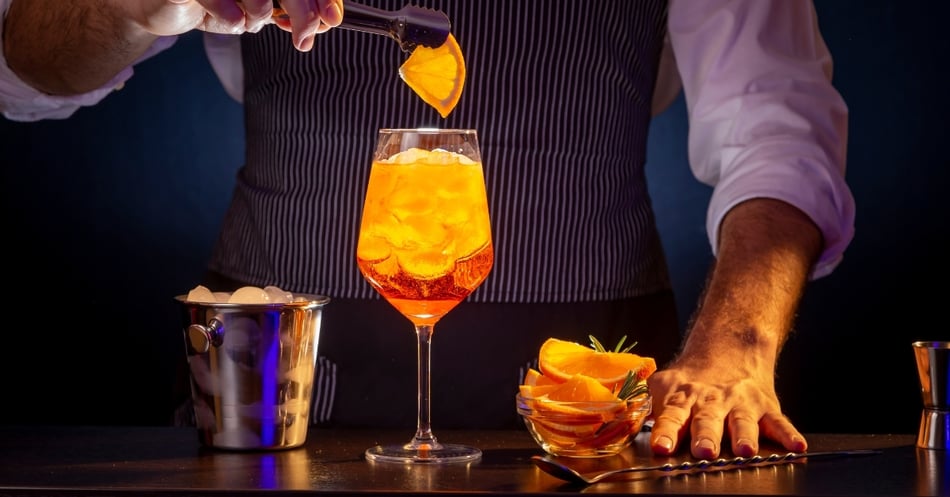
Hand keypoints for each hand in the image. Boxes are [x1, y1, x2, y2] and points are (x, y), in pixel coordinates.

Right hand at [127, 0, 342, 50]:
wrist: (156, 4)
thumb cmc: (211, 0)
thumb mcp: (256, 7)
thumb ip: (290, 11)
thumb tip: (326, 20)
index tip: (331, 20)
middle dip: (302, 10)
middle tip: (304, 38)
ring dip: (260, 11)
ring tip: (250, 20)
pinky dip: (230, 12)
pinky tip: (235, 21)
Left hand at [647, 347, 808, 458]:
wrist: (729, 349)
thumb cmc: (692, 380)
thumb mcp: (664, 387)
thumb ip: (647, 408)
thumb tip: (620, 424)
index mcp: (683, 399)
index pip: (671, 417)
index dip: (665, 432)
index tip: (661, 447)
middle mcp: (712, 402)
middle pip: (708, 420)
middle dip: (705, 437)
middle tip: (703, 451)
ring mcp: (740, 404)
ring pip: (743, 422)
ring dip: (744, 436)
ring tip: (744, 450)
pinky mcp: (766, 407)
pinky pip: (780, 423)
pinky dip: (789, 435)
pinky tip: (796, 447)